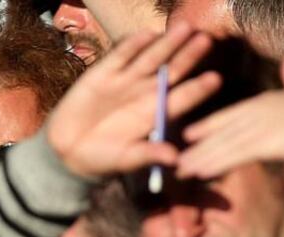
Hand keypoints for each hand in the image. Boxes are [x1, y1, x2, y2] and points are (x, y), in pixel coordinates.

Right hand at [46, 22, 220, 178]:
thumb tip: (173, 159)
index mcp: (156, 114)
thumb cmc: (102, 158)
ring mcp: (126, 82)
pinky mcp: (103, 74)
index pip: (183, 98)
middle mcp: (145, 94)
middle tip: (205, 40)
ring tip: (184, 28)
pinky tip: (147, 34)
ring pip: (151, 58)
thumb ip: (148, 154)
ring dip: (167, 43)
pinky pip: (120, 56)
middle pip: (172, 71)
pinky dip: (132, 45)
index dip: (198, 88)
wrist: (68, 151)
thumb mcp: (125, 159)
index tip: (215, 79)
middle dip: (188, 56)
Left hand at [177, 91, 283, 179]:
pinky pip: (234, 156)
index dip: (204, 127)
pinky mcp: (265, 144)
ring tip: (179, 171)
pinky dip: (216, 164)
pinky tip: (200, 173)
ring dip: (199, 160)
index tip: (186, 136)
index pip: (226, 115)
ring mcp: (258, 128)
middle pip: (218, 133)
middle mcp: (254, 113)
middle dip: (195, 148)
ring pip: (221, 146)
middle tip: (173, 160)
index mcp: (261, 102)